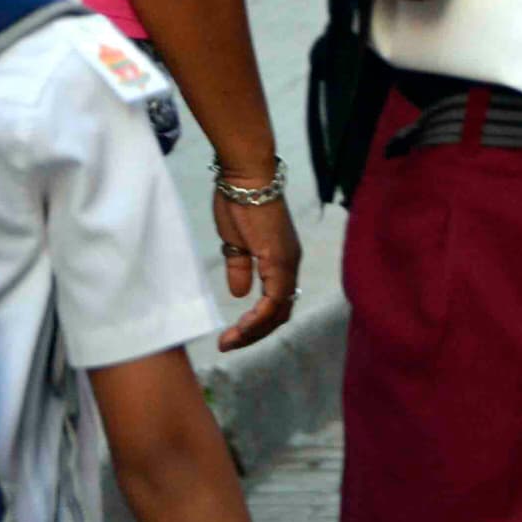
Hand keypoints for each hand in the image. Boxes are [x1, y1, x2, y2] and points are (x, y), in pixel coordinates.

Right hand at [212, 180, 302, 350]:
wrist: (245, 178)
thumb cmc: (239, 203)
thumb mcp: (235, 243)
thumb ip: (240, 268)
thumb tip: (239, 294)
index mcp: (281, 260)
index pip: (277, 303)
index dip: (257, 323)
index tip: (232, 335)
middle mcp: (290, 264)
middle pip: (281, 312)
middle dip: (255, 333)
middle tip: (230, 344)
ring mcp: (287, 262)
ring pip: (279, 310)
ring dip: (255, 331)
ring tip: (231, 341)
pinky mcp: (280, 259)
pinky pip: (274, 299)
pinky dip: (258, 318)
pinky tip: (241, 327)